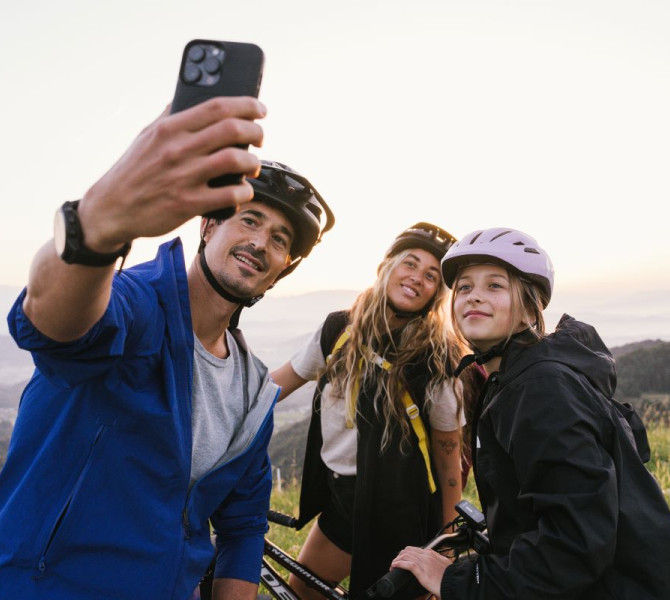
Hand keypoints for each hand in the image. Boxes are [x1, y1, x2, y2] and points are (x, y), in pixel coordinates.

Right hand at [77, 96, 265, 251]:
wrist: (111, 209)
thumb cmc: (132, 172)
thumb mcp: (146, 136)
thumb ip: (169, 117)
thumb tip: (186, 98)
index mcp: (170, 128)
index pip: (217, 107)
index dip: (247, 105)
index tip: (260, 109)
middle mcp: (178, 149)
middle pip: (232, 130)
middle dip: (256, 132)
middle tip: (260, 139)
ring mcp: (184, 177)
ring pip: (235, 160)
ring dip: (253, 162)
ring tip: (253, 166)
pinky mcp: (188, 204)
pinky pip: (230, 195)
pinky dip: (244, 192)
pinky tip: (242, 191)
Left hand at [390, 546, 451, 597]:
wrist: (455, 583)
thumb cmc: (450, 577)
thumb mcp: (443, 565)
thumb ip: (435, 563)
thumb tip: (432, 567)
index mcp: (431, 553)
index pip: (414, 549)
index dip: (406, 553)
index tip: (402, 558)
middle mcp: (426, 555)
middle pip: (408, 550)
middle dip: (400, 555)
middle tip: (396, 562)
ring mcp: (424, 562)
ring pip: (405, 556)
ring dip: (397, 560)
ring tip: (393, 565)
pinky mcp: (422, 571)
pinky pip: (407, 564)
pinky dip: (399, 564)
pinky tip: (394, 566)